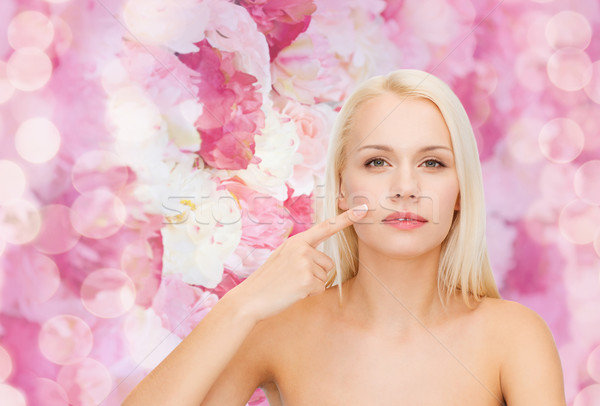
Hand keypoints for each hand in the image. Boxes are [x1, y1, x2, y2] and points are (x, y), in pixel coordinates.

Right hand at [225, 204, 368, 321]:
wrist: (250, 298)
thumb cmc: (268, 280)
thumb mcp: (282, 257)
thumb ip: (300, 251)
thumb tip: (320, 256)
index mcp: (296, 241)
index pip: (325, 227)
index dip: (346, 219)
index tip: (363, 209)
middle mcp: (302, 248)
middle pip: (328, 263)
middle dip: (315, 274)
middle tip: (293, 278)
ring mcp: (305, 263)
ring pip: (324, 276)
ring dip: (311, 284)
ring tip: (291, 284)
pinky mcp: (307, 279)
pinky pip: (320, 288)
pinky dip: (309, 293)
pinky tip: (293, 292)